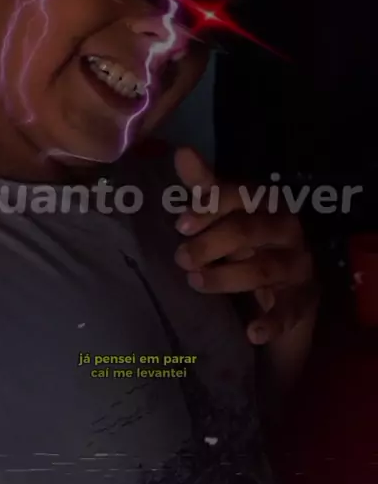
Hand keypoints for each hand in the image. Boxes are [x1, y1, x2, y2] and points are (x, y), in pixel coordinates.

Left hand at [173, 148, 317, 346]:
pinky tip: (251, 332)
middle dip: (212, 244)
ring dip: (227, 277)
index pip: (240, 197)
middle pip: (250, 231)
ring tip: (195, 283)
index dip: (210, 207)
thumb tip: (182, 151)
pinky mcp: (301, 300)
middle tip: (181, 258)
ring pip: (265, 269)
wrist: (286, 285)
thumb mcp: (225, 212)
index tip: (180, 224)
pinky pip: (287, 311)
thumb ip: (204, 186)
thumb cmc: (247, 238)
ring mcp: (297, 265)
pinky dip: (271, 322)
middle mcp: (287, 228)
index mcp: (266, 202)